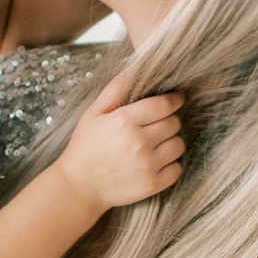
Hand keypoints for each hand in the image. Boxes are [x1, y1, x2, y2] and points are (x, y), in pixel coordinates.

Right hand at [54, 69, 184, 214]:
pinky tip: (157, 162)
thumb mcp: (93, 115)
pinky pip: (177, 168)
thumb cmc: (85, 148)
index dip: (174, 100)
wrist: (79, 187)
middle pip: (174, 123)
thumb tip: (132, 70)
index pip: (164, 104)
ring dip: (171, 142)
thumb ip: (113, 91)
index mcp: (125, 121)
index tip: (176, 100)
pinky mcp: (152, 184)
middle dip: (168, 121)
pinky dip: (171, 165)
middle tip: (156, 126)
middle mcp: (139, 142)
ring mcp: (147, 165)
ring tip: (156, 145)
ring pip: (178, 145)